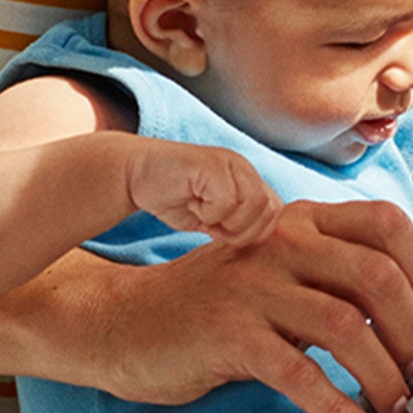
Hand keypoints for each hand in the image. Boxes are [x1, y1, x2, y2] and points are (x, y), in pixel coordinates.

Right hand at [90, 199, 412, 412]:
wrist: (127, 323)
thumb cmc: (221, 306)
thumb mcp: (280, 272)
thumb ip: (336, 273)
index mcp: (302, 219)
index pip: (386, 223)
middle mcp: (281, 239)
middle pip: (377, 276)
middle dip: (411, 332)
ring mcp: (254, 285)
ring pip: (346, 325)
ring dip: (384, 376)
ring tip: (397, 410)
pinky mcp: (230, 334)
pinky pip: (301, 375)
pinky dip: (339, 410)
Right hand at [126, 138, 280, 246]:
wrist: (137, 175)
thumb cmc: (175, 199)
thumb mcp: (213, 218)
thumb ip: (238, 224)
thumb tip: (261, 250)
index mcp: (249, 180)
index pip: (274, 214)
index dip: (251, 233)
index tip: (222, 234)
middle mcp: (244, 168)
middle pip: (269, 210)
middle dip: (241, 231)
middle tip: (212, 227)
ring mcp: (229, 163)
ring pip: (253, 204)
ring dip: (227, 221)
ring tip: (203, 214)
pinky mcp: (211, 164)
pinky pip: (226, 200)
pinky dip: (209, 213)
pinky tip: (192, 204)